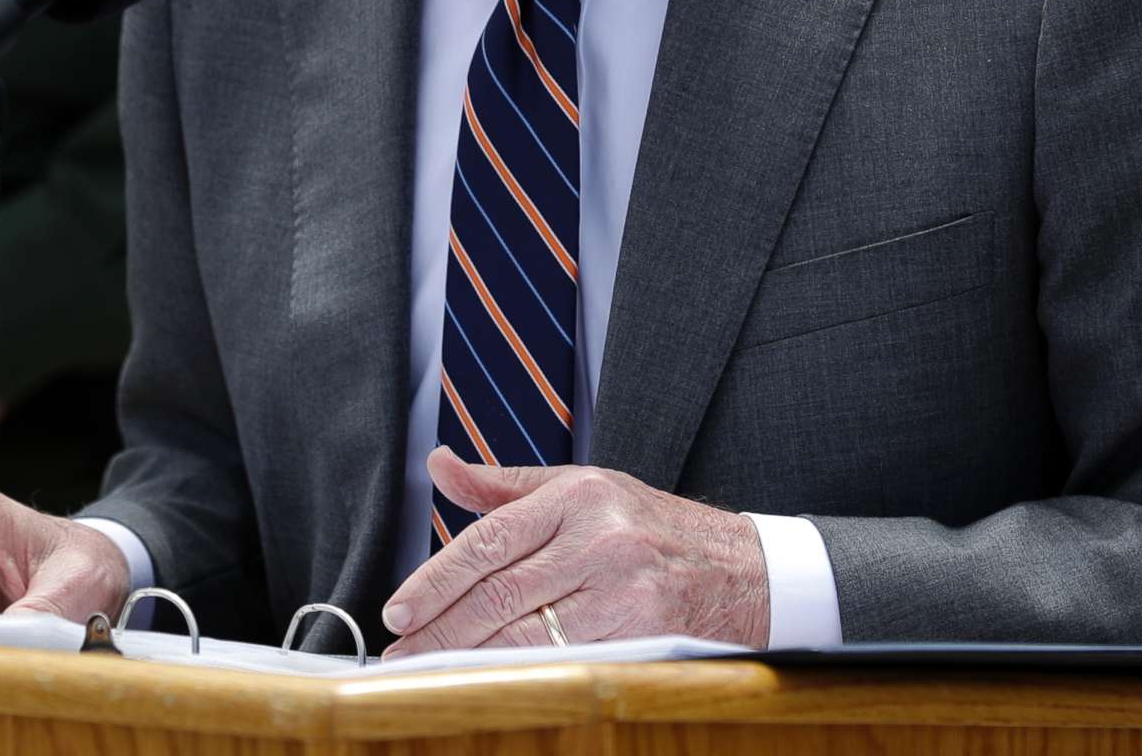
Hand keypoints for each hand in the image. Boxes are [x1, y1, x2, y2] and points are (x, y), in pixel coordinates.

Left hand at [380, 447, 770, 655]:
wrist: (742, 570)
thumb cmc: (650, 526)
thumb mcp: (582, 487)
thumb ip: (504, 486)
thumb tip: (439, 464)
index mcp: (578, 493)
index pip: (489, 539)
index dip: (436, 580)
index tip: (398, 611)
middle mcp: (599, 535)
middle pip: (500, 590)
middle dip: (441, 627)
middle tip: (400, 651)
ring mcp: (623, 585)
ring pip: (527, 629)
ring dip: (469, 655)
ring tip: (429, 670)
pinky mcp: (643, 629)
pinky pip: (564, 656)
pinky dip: (519, 670)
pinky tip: (487, 678)